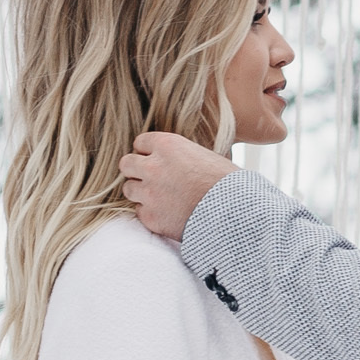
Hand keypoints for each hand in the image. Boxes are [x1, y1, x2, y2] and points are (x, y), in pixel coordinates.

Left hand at [121, 127, 237, 239]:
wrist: (234, 215)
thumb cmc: (229, 184)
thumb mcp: (206, 156)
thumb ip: (182, 156)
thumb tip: (176, 160)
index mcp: (168, 146)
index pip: (140, 142)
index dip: (148, 152)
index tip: (155, 159)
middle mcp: (153, 167)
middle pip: (126, 163)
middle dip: (135, 170)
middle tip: (148, 177)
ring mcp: (149, 194)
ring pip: (128, 189)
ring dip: (140, 192)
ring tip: (157, 197)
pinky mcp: (151, 218)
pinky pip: (140, 212)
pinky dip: (150, 213)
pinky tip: (166, 213)